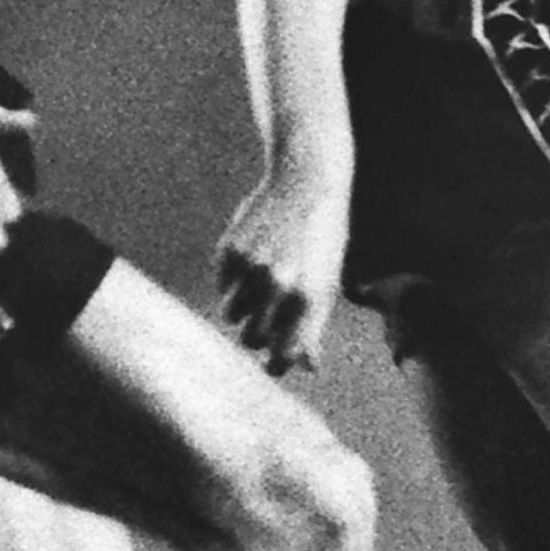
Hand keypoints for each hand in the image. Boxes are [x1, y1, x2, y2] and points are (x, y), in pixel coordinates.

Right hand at [214, 169, 348, 375]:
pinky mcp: (230, 251)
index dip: (276, 365)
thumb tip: (308, 366)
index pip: (284, 353)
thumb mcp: (327, 282)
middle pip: (251, 339)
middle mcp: (279, 285)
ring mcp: (251, 268)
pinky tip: (252, 259)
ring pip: (231, 316)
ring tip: (258, 289)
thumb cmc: (323, 240)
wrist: (307, 184)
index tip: (273, 365)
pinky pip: (222, 287)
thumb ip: (315, 327)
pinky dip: (232, 283)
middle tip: (263, 325)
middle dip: (256, 337)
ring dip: (241, 311)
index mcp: (310, 298)